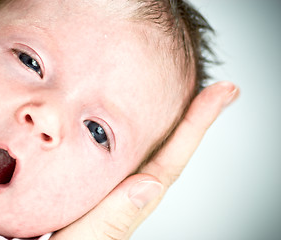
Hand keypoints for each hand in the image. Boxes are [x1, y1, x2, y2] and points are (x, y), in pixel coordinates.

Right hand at [50, 81, 238, 239]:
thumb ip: (113, 219)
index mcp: (126, 201)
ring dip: (168, 121)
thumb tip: (149, 184)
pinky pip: (116, 149)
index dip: (197, 125)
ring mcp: (110, 185)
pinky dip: (126, 129)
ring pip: (146, 148)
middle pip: (167, 148)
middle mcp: (125, 190)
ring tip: (183, 92)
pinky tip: (124, 114)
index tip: (222, 94)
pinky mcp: (91, 179)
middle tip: (218, 90)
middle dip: (193, 117)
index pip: (170, 159)